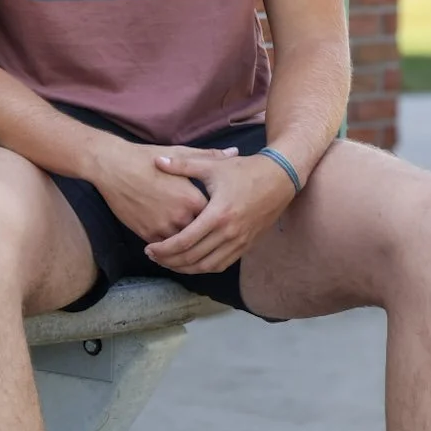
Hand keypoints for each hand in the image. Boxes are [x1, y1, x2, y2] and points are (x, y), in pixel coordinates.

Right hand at [87, 137, 217, 248]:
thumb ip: (210, 157)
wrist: (113, 167)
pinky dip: (169, 248)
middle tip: (209, 236)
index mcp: (193, 199)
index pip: (214, 219)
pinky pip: (164, 248)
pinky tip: (172, 245)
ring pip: (183, 246)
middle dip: (204, 236)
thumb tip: (234, 152)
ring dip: (187, 246)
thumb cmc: (146, 159)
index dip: (217, 219)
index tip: (219, 218)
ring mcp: (163, 228)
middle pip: (201, 235)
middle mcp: (181, 217)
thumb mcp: (180, 155)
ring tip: (192, 244)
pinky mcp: (147, 234)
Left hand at [143, 147, 297, 273]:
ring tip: (168, 262)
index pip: (184, 241)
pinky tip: (191, 262)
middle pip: (193, 258)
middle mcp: (230, 232)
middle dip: (170, 261)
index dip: (164, 249)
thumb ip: (183, 165)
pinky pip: (222, 264)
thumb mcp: (213, 165)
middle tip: (153, 257)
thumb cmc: (244, 170)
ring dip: (186, 268)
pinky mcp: (248, 245)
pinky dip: (204, 267)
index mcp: (218, 214)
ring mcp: (240, 241)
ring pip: (208, 266)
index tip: (149, 248)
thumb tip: (157, 162)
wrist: (281, 177)